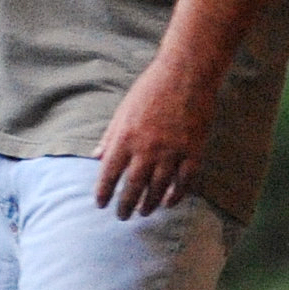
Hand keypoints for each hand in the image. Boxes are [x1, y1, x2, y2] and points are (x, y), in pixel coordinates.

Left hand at [95, 57, 216, 219]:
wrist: (185, 73)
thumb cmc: (150, 88)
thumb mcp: (123, 110)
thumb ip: (110, 136)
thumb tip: (95, 157)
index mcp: (125, 137)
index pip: (109, 173)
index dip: (104, 192)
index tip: (100, 204)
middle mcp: (146, 148)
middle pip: (133, 187)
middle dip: (125, 205)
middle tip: (122, 216)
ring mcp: (171, 152)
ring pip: (158, 188)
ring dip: (149, 204)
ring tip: (143, 212)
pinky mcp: (192, 151)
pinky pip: (184, 181)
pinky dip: (175, 195)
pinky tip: (168, 202)